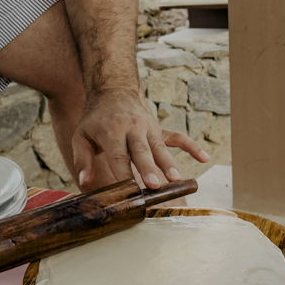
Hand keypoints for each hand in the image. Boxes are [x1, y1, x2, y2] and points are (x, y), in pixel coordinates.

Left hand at [72, 88, 207, 190]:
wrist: (113, 92)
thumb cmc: (96, 120)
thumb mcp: (80, 136)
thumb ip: (82, 160)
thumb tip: (85, 182)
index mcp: (112, 131)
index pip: (118, 156)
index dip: (123, 174)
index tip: (128, 192)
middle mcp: (132, 128)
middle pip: (142, 151)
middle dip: (149, 168)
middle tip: (154, 185)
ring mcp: (148, 128)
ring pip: (160, 147)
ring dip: (169, 163)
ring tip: (176, 180)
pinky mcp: (159, 129)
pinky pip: (178, 137)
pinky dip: (192, 147)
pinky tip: (204, 159)